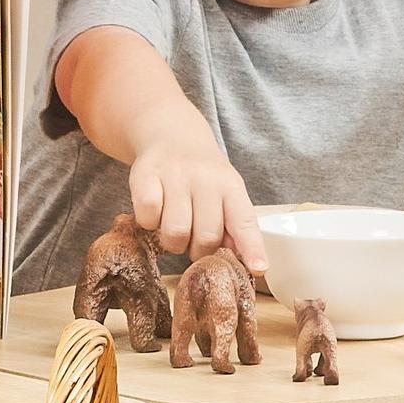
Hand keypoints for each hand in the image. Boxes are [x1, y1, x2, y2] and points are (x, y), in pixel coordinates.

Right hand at [127, 132, 265, 278]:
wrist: (172, 134)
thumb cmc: (203, 177)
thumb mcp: (225, 194)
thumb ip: (233, 225)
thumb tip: (243, 261)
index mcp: (230, 187)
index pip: (244, 221)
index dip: (252, 247)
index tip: (258, 268)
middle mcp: (205, 179)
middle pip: (207, 236)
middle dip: (199, 251)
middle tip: (193, 243)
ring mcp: (175, 175)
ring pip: (176, 232)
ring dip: (173, 242)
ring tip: (173, 231)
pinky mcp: (145, 174)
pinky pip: (147, 216)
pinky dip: (149, 224)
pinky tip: (155, 215)